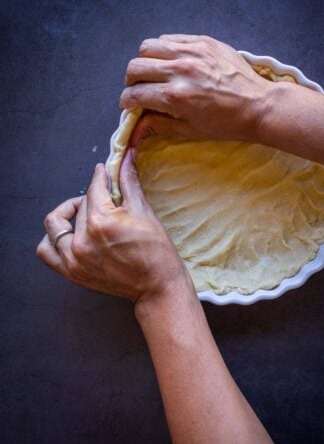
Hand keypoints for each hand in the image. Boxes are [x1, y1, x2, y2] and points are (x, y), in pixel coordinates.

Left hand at [36, 149, 193, 303]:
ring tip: (84, 215)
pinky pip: (46, 250)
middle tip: (106, 201)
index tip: (102, 172)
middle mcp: (82, 240)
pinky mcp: (71, 272)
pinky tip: (68, 234)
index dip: (100, 177)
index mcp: (101, 221)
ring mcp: (73, 258)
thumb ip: (129, 182)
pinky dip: (52, 239)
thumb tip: (127, 157)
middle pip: (79, 205)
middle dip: (93, 198)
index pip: (94, 189)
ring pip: (57, 224)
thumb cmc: (156, 251)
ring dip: (68, 214)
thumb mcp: (144, 212)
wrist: (157, 286)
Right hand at [120, 34, 269, 145]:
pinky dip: (164, 50)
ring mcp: (192, 52)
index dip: (127, 101)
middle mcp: (180, 70)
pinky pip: (170, 38)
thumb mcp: (190, 130)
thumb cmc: (226, 124)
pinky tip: (172, 61)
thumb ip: (159, 125)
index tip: (129, 104)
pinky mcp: (203, 41)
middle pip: (135, 66)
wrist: (259, 106)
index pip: (135, 94)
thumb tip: (136, 128)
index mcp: (176, 97)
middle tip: (139, 89)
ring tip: (154, 72)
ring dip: (145, 61)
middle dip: (131, 81)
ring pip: (149, 46)